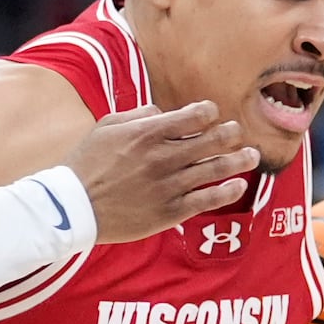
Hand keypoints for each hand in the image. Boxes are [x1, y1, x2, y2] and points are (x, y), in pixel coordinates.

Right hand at [64, 101, 258, 243]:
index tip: (210, 116)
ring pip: (217, 168)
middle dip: (232, 133)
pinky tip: (238, 186)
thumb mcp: (106, 126)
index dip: (209, 112)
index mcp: (149, 132)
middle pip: (215, 139)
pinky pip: (208, 200)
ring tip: (251, 156)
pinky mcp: (170, 211)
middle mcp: (164, 157)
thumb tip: (164, 111)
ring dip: (240, 160)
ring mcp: (169, 185)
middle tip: (238, 133)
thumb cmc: (87, 163)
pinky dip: (228, 191)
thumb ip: (139, 115)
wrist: (73, 207)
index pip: (197, 114)